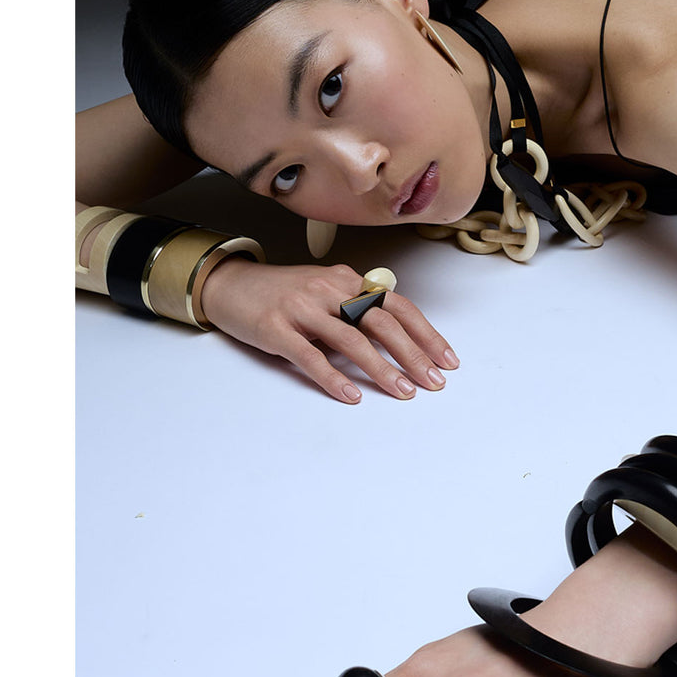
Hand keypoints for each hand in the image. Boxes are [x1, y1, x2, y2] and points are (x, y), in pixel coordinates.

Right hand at [199, 257, 458, 401]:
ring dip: (382, 369)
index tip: (447, 360)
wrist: (230, 285)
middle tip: (433, 382)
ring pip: (351, 340)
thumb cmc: (284, 294)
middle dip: (413, 355)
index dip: (426, 334)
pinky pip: (310, 356)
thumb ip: (359, 310)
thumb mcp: (327, 293)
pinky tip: (351, 395)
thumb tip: (399, 341)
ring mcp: (302, 308)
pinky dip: (333, 378)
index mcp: (348, 280)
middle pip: (382, 323)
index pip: (398, 306)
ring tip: (403, 392)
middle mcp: (330, 289)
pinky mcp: (276, 328)